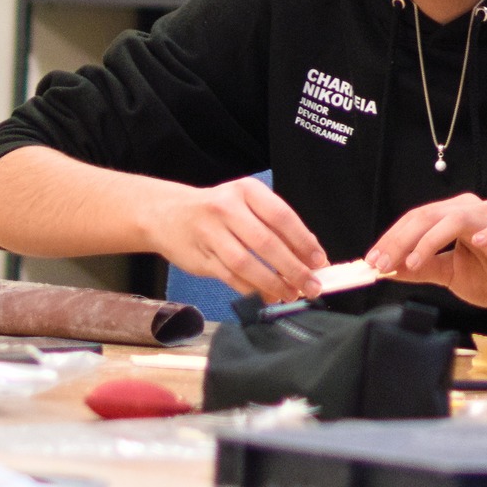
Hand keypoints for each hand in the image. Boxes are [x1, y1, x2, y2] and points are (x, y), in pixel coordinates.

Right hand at [141, 176, 327, 305]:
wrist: (167, 214)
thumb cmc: (217, 209)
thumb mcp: (247, 203)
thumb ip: (275, 225)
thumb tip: (309, 255)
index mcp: (247, 190)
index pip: (282, 217)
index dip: (303, 242)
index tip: (319, 261)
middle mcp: (227, 209)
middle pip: (267, 243)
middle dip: (293, 269)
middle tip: (311, 285)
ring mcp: (211, 234)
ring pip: (248, 264)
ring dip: (274, 283)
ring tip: (291, 294)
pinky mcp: (201, 258)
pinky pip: (232, 278)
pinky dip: (253, 290)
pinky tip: (268, 295)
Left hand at [367, 196, 486, 339]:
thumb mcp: (445, 274)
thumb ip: (419, 268)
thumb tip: (385, 268)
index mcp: (454, 215)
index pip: (417, 218)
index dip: (392, 238)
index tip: (371, 261)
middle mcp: (473, 209)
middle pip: (431, 215)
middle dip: (402, 240)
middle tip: (383, 263)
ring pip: (458, 218)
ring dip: (431, 239)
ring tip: (414, 262)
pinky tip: (474, 243)